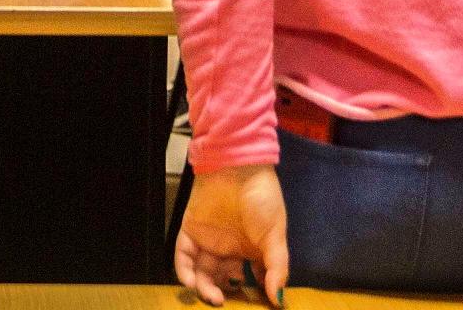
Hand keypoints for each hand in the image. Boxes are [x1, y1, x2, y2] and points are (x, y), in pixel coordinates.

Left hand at [174, 164, 287, 305]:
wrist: (239, 167)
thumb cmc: (262, 197)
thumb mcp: (275, 234)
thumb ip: (277, 266)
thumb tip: (279, 299)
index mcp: (251, 251)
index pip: (250, 281)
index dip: (252, 296)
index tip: (257, 307)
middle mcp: (229, 249)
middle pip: (222, 280)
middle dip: (224, 294)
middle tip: (226, 303)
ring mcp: (208, 241)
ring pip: (202, 272)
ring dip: (205, 287)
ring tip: (213, 297)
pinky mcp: (190, 231)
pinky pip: (183, 256)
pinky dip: (185, 271)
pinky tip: (193, 281)